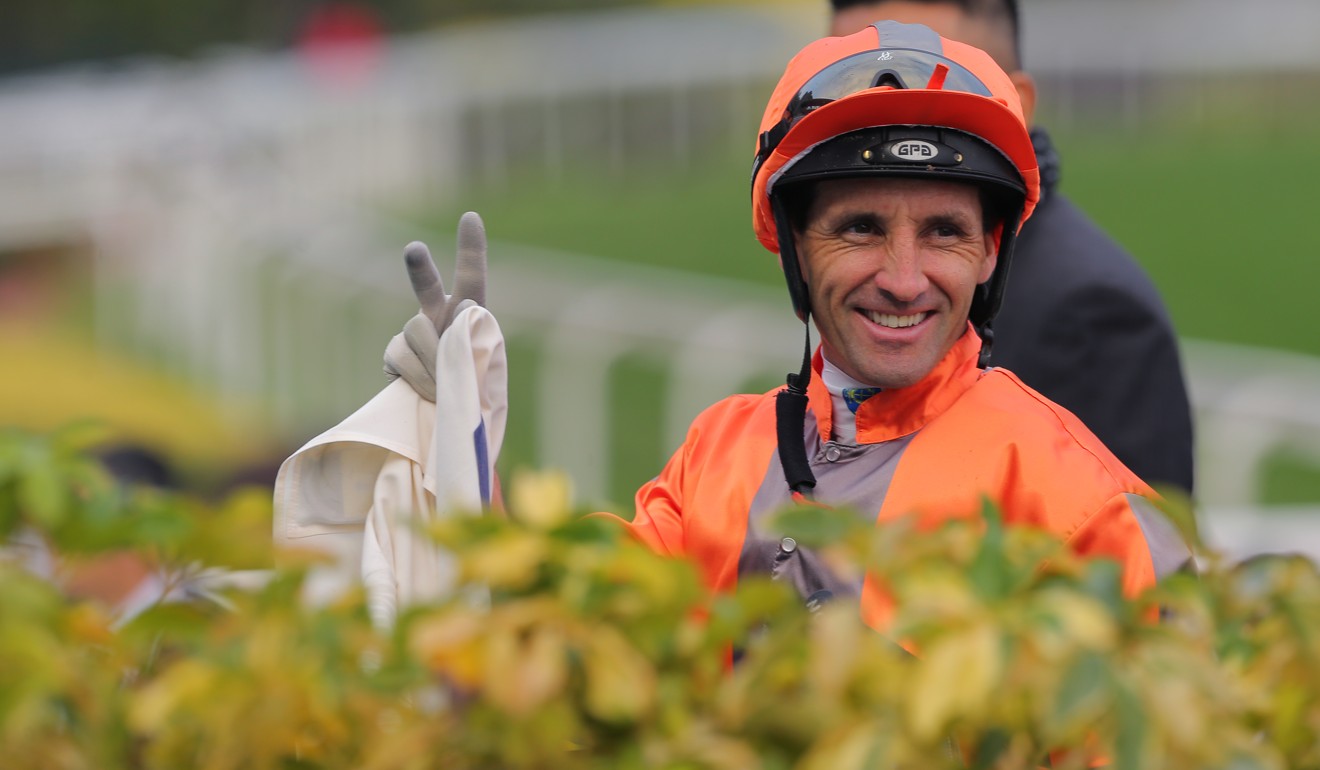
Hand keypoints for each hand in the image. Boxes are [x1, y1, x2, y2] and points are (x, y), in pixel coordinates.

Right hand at [384, 211, 487, 400]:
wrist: (450, 424)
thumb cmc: (477, 395)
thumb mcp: (485, 370)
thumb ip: (473, 341)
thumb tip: (457, 310)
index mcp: (470, 315)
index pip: (471, 277)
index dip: (470, 248)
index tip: (470, 217)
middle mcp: (440, 316)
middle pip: (426, 286)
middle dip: (419, 268)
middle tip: (413, 249)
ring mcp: (414, 333)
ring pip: (417, 332)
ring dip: (436, 361)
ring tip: (447, 385)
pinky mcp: (395, 353)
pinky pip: (400, 355)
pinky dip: (417, 375)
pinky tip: (426, 391)